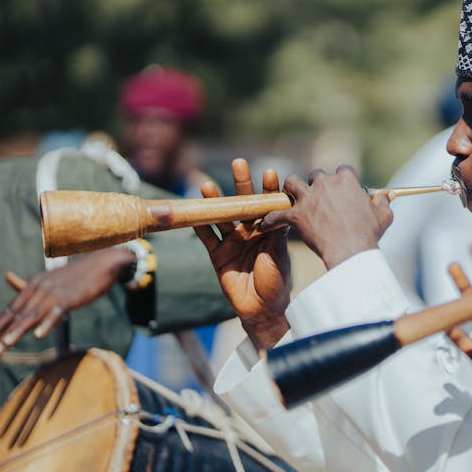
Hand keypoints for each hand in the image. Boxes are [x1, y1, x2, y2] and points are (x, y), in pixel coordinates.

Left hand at [0, 247, 134, 354]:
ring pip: (33, 314)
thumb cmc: (75, 274)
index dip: (0, 324)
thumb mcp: (48, 278)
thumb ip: (26, 283)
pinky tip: (39, 335)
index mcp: (34, 284)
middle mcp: (41, 288)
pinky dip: (47, 323)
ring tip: (6, 344)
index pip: (12, 308)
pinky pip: (57, 312)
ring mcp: (55, 292)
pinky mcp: (71, 297)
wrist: (102, 263)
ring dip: (18, 331)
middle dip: (4, 332)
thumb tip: (6, 276)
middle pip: (19, 314)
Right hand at [194, 158, 291, 351]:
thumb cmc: (276, 280)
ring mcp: (233, 241)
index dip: (269, 189)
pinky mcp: (217, 254)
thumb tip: (279, 209)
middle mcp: (251, 231)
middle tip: (239, 163)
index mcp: (270, 229)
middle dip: (242, 184)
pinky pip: (206, 237)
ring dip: (215, 201)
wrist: (262, 308)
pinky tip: (192, 210)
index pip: (269, 204)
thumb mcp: (278, 253)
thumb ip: (275, 232)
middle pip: (244, 203)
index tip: (270, 173)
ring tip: (206, 185)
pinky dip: (199, 224)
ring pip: (222, 216)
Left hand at [259, 166, 392, 268]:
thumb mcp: (383, 216)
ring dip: (291, 190)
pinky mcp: (296, 215)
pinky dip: (270, 220)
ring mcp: (308, 198)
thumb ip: (383, 202)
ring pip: (291, 183)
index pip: (342, 170)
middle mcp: (325, 183)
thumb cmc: (369, 234)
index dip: (341, 181)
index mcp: (346, 180)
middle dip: (315, 185)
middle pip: (315, 175)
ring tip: (291, 199)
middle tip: (317, 199)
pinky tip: (263, 225)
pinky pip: (276, 214)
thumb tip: (387, 196)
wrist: (352, 251)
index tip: (341, 191)